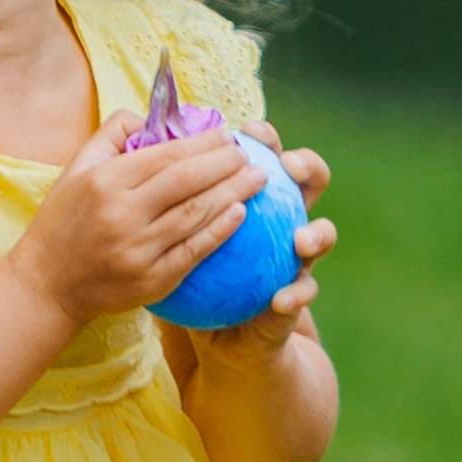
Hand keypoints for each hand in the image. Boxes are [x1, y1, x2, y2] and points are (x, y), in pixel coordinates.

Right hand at [11, 119, 263, 323]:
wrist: (46, 286)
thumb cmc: (62, 223)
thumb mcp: (76, 169)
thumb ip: (112, 135)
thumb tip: (151, 115)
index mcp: (106, 182)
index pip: (167, 155)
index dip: (203, 143)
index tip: (227, 136)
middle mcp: (123, 214)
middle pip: (188, 181)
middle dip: (226, 164)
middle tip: (250, 154)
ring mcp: (139, 250)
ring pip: (197, 214)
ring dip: (234, 193)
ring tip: (258, 178)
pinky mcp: (151, 280)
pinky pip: (194, 251)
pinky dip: (220, 231)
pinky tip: (240, 214)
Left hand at [177, 149, 339, 365]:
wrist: (217, 330)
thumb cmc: (191, 272)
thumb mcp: (175, 233)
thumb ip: (168, 193)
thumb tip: (139, 141)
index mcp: (257, 194)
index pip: (268, 154)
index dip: (265, 139)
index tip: (251, 130)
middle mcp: (285, 218)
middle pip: (310, 181)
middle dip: (307, 167)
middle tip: (290, 165)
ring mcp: (296, 255)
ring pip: (321, 234)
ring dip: (316, 233)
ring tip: (300, 240)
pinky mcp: (297, 294)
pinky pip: (305, 291)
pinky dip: (295, 295)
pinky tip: (279, 300)